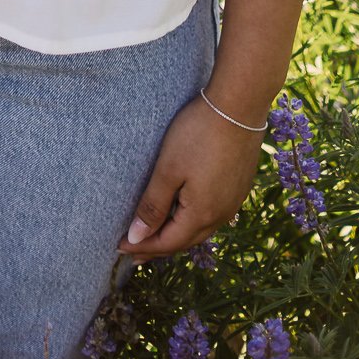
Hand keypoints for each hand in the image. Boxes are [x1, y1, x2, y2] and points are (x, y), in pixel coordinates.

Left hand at [119, 95, 263, 258]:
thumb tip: (136, 238)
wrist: (239, 106)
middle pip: (184, 241)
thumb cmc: (198, 134)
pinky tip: (185, 217)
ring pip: (199, 230)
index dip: (143, 246)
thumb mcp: (168, 169)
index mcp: (201, 215)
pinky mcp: (238, 188)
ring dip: (176, 237)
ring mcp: (233, 202)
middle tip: (133, 252)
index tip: (119, 247)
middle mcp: (221, 215)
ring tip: (156, 238)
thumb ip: (153, 205)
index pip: (168, 243)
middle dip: (158, 248)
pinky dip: (192, 223)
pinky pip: (211, 216)